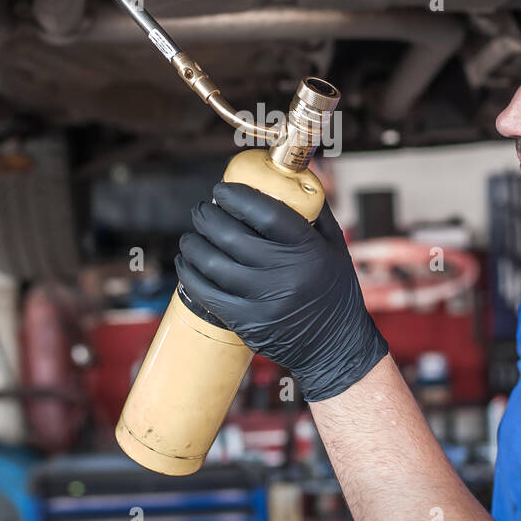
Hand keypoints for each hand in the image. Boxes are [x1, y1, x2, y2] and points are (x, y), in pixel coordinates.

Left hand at [175, 181, 388, 401]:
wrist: (335, 347)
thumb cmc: (335, 290)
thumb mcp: (335, 246)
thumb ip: (314, 210)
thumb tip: (294, 173)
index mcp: (308, 249)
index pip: (266, 213)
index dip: (238, 197)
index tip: (222, 189)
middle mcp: (286, 274)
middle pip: (232, 236)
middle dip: (208, 217)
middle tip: (202, 209)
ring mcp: (264, 301)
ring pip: (213, 264)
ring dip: (193, 244)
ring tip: (190, 236)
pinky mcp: (247, 323)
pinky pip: (207, 294)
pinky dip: (190, 275)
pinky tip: (186, 263)